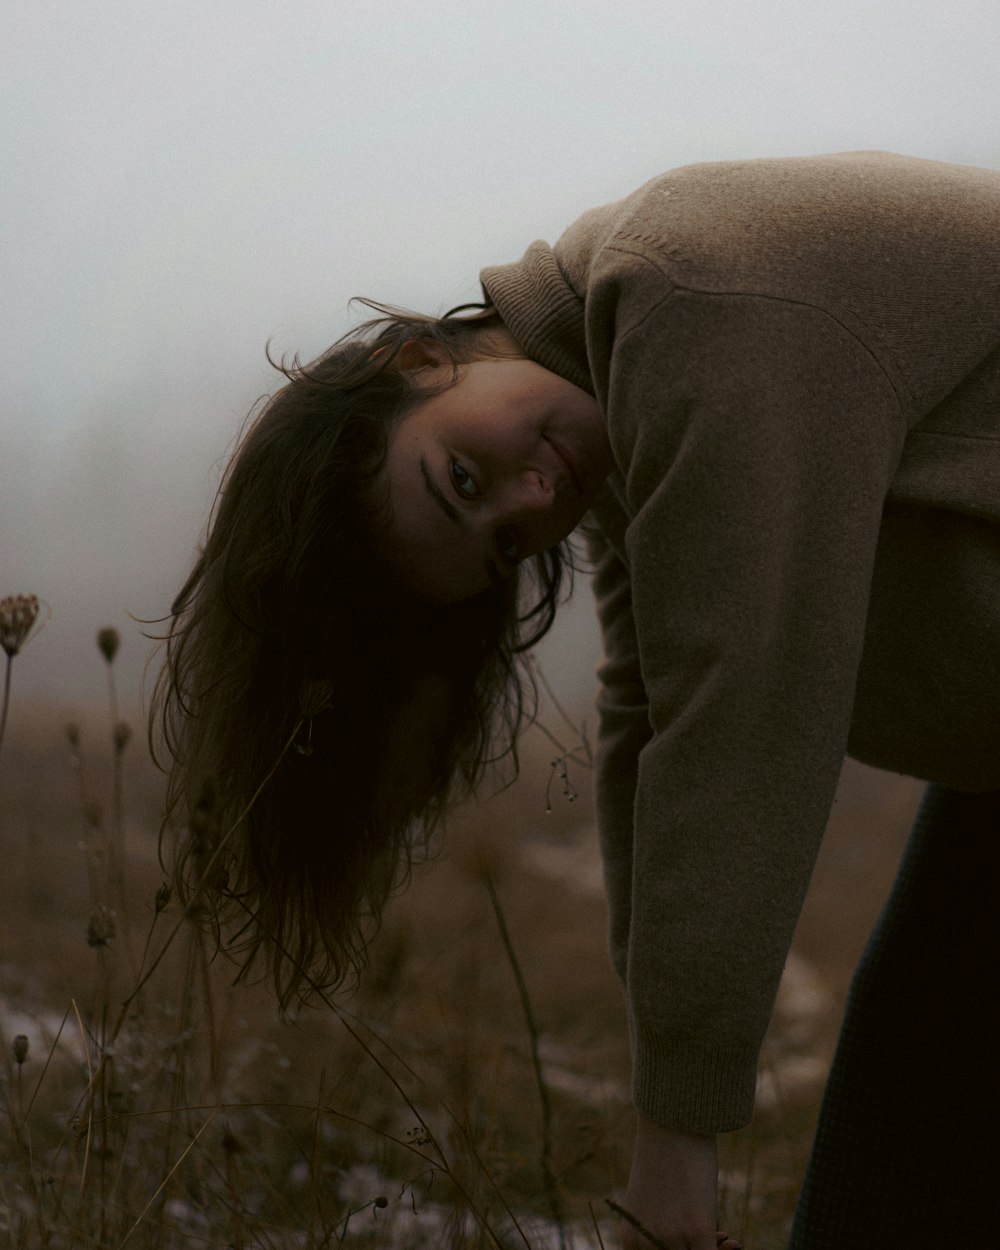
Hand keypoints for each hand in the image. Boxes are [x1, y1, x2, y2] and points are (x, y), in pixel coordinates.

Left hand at [617, 1112, 741, 1249]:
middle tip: (717, 1238)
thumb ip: (659, 1229)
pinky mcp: (698, 1228)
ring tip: (726, 1237)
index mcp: (631, 1238)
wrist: (671, 1122)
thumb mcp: (651, 1201)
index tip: (689, 1246)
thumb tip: (693, 1247)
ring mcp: (672, 1237)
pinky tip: (731, 1241)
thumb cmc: (663, 1156)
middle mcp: (648, 1243)